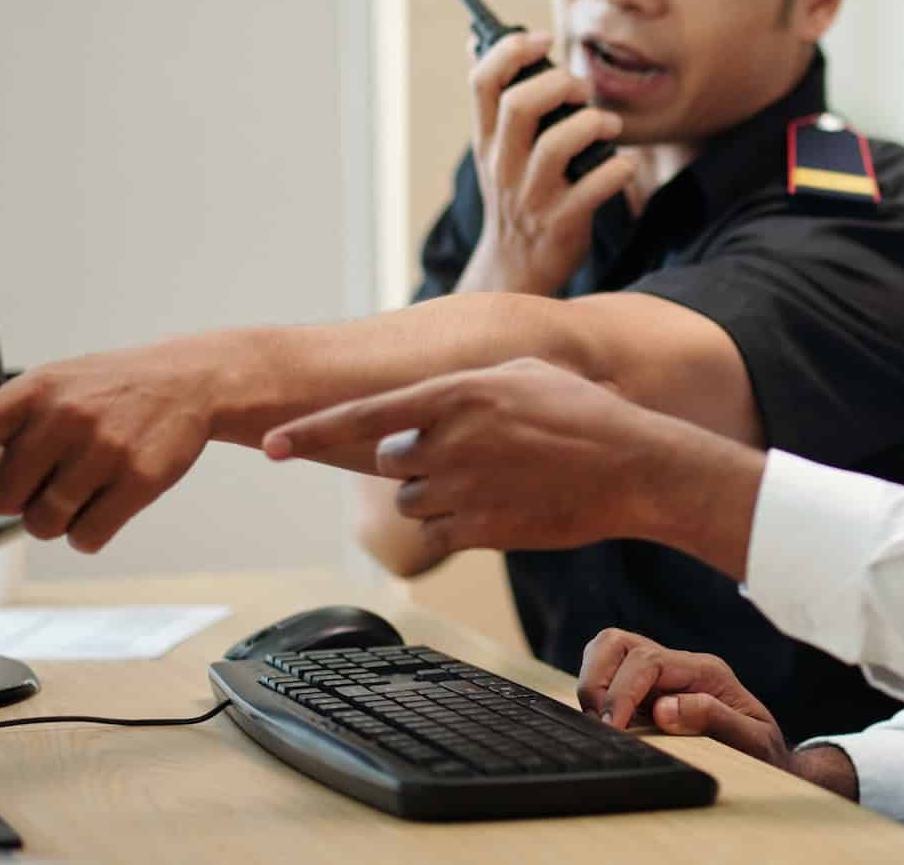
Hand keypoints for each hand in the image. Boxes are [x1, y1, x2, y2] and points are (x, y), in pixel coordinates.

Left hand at [0, 343, 220, 551]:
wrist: (190, 380)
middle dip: (16, 503)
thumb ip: (2, 453)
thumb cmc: (111, 391)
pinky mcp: (140, 479)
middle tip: (44, 483)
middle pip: (4, 498)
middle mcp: (66, 418)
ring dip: (54, 520)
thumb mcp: (54, 403)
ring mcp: (104, 449)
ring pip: (44, 525)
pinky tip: (103, 504)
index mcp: (35, 393)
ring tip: (78, 489)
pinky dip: (87, 533)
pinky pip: (86, 538)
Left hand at [263, 358, 764, 573]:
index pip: (362, 416)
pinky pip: (438, 532)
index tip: (271, 447)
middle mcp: (450, 442)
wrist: (632, 467)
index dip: (311, 432)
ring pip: (410, 500)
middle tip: (465, 452)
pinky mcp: (479, 530)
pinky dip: (455, 522)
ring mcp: (463, 489)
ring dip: (433, 492)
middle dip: (413, 460)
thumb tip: (427, 400)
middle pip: (389, 461)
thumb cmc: (585, 414)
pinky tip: (499, 504)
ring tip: (490, 477)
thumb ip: (464, 384)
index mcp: (456, 394)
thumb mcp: (523, 371)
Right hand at [458, 31, 634, 295]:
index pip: (483, 82)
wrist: (516, 270)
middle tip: (582, 89)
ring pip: (557, 144)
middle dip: (558, 83)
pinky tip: (624, 164)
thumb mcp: (495, 151)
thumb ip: (496, 103)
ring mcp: (531, 196)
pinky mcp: (561, 223)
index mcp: (487, 141)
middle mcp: (503, 165)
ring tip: (608, 124)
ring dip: (592, 123)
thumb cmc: (517, 196)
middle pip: (520, 105)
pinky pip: (594, 189)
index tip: (542, 38)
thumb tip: (478, 42)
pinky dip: (617, 170)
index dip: (511, 50)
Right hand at [576, 629, 857, 798]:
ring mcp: (661, 677)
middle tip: (600, 725)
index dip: (621, 692)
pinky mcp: (647, 694)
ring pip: (609, 650)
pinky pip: (610, 675)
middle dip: (597, 681)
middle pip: (618, 643)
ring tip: (597, 722)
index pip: (647, 661)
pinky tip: (602, 724)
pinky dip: (596, 691)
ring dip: (592, 681)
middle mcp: (679, 666)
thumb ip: (714, 719)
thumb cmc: (765, 753)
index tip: (611, 728)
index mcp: (705, 671)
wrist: (773, 759)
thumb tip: (664, 709)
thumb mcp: (753, 741)